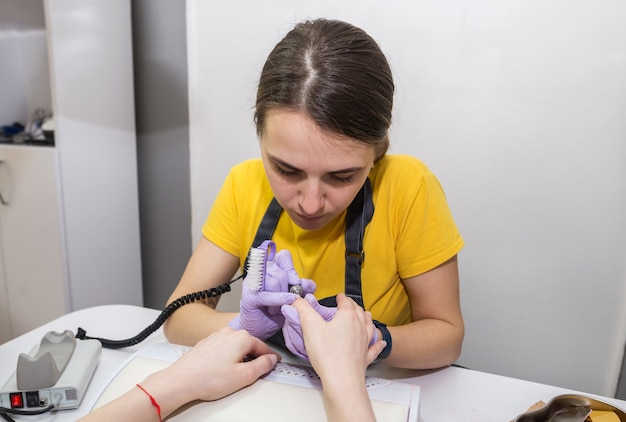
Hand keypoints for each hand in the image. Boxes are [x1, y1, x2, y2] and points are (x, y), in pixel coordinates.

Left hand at [82, 328, 279, 420]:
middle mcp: (229, 332)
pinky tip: (222, 371)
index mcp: (241, 337)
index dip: (270, 357)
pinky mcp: (206, 343)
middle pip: (249, 345)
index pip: (263, 346)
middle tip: (256, 373)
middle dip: (254, 358)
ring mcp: (216, 336)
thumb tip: (271, 360)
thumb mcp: (244, 376)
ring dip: (240, 358)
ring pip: (236, 346)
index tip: (275, 363)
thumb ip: (262, 366)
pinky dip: (228, 358)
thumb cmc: (208, 378)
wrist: (181, 380)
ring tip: (236, 375)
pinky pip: (224, 349)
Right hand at [230, 241, 313, 338]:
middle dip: (288, 287)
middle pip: (280, 271)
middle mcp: (261, 272)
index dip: (292, 269)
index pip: (283, 256)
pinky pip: (267, 295)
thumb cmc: (275, 310)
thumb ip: (303, 288)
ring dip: (281, 297)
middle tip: (288, 299)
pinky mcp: (249, 296)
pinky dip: (278, 300)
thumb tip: (308, 284)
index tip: (295, 282)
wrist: (260, 328)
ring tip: (279, 307)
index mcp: (272, 267)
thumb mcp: (293, 297)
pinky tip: (282, 306)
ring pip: (273, 281)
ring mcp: (253, 283)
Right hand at [281, 294, 377, 359]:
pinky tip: (381, 342)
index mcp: (347, 317)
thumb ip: (303, 310)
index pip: (346, 302)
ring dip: (367, 319)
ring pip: (369, 326)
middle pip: (359, 312)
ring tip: (366, 316)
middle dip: (354, 306)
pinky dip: (378, 343)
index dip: (341, 298)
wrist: (342, 380)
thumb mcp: (310, 326)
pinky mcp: (366, 357)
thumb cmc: (328, 354)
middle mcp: (359, 327)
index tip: (339, 297)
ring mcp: (365, 342)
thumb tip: (297, 300)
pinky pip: (375, 347)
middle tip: (348, 304)